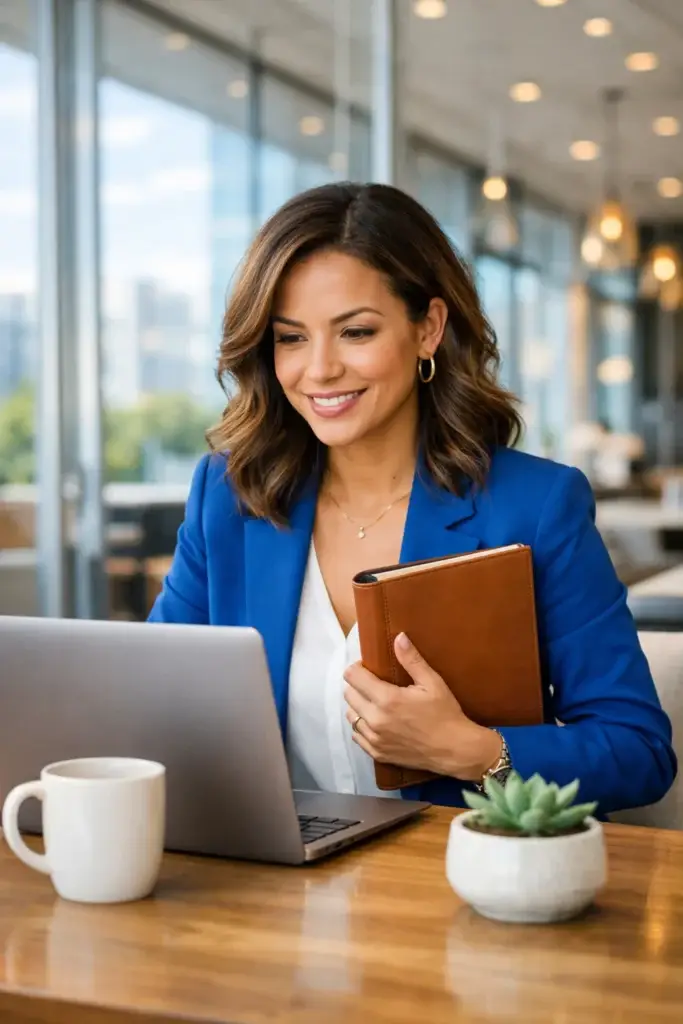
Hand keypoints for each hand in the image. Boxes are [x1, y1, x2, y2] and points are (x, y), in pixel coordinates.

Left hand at [343, 633, 501, 780]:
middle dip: (358, 686)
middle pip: (348, 695)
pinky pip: (357, 736)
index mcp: (387, 699)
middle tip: (374, 685)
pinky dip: (362, 727)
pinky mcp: (377, 753)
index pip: (352, 677)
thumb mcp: (432, 683)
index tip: (369, 668)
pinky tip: (376, 722)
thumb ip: (412, 660)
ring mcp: (374, 739)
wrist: (454, 750)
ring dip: (359, 707)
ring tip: (375, 703)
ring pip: (351, 716)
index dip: (358, 668)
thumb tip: (398, 637)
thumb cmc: (445, 713)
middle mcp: (375, 719)